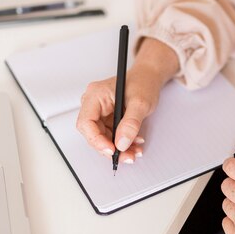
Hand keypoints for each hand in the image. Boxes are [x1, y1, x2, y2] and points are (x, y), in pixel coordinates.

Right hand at [76, 38, 179, 163]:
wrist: (149, 77)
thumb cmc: (143, 82)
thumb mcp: (140, 103)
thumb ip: (131, 123)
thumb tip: (121, 143)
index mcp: (96, 95)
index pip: (86, 122)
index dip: (96, 139)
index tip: (112, 149)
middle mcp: (94, 103)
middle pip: (93, 133)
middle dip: (110, 147)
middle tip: (126, 156)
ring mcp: (100, 111)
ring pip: (102, 137)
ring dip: (118, 147)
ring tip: (134, 151)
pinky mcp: (107, 118)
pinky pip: (110, 135)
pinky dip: (122, 142)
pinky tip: (134, 144)